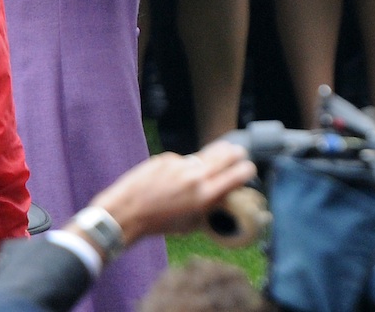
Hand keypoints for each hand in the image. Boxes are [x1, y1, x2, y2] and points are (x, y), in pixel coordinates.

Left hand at [91, 141, 254, 244]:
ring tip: (222, 151)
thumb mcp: (190, 224)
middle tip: (240, 152)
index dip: (246, 170)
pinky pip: (181, 160)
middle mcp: (195, 177)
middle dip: (235, 154)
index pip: (237, 175)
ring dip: (214, 154)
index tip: (248, 169)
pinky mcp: (166, 158)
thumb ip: (208, 207)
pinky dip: (183, 166)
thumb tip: (220, 196)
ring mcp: (180, 164)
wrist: (126, 213)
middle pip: (225, 156)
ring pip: (204, 154)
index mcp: (204, 196)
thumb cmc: (158, 224)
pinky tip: (174, 177)